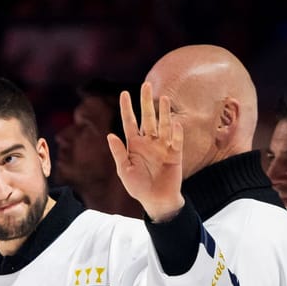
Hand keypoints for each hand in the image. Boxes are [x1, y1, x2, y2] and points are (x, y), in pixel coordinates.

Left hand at [109, 82, 186, 221]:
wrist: (156, 201)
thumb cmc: (138, 187)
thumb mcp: (124, 170)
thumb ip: (118, 153)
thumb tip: (110, 134)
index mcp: (134, 144)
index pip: (129, 122)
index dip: (127, 108)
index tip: (124, 93)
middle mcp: (149, 142)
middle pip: (148, 117)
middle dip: (146, 102)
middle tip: (146, 84)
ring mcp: (163, 146)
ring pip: (163, 124)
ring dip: (164, 112)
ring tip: (164, 97)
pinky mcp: (175, 154)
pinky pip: (176, 140)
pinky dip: (176, 132)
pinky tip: (175, 123)